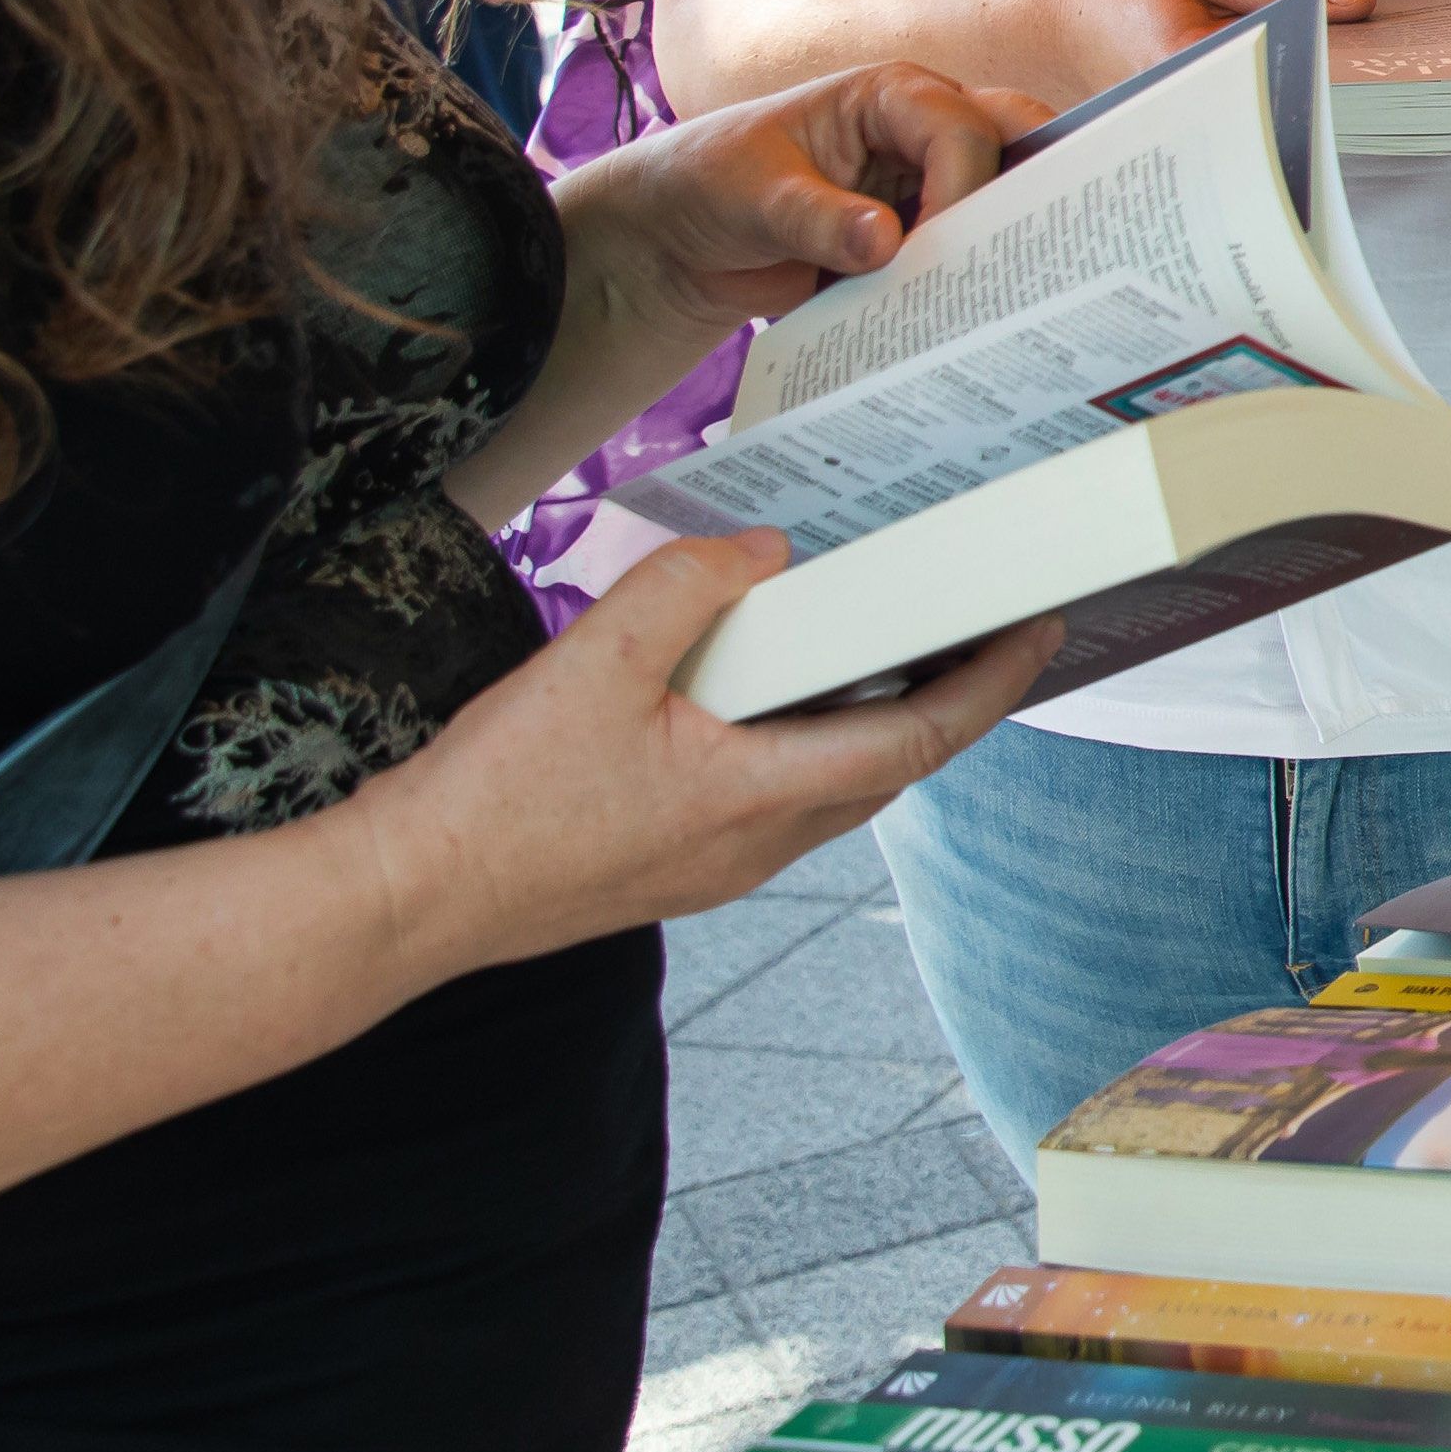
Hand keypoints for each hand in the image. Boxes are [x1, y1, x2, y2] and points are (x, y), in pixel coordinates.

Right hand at [342, 526, 1057, 977]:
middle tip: (989, 628)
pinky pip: (778, 800)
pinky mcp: (678, 867)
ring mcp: (719, 866)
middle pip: (892, 767)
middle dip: (952, 698)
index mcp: (757, 799)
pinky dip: (809, 744)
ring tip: (900, 649)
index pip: (919, 739)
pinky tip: (777, 699)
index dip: (991, 682)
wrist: (408, 900)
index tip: (1042, 629)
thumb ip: (685, 588)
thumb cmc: (493, 801)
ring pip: (834, 787)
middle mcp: (757, 845)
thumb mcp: (592, 661)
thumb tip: (759, 552)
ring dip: (879, 723)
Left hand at [549, 60, 1062, 343]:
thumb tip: (885, 243)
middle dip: (1029, 195)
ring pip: (1004, 201)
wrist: (683, 240)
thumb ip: (816, 219)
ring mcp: (928, 185)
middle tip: (1023, 257)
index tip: (932, 249)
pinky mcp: (921, 236)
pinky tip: (966, 317)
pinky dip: (972, 282)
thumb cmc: (710, 183)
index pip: (962, 130)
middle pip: (1016, 144)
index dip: (964, 187)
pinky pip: (967, 253)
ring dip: (1001, 245)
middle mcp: (924, 132)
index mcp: (890, 94)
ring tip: (996, 298)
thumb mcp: (752, 198)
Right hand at [1024, 0, 1364, 101]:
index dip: (1332, 63)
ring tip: (1317, 89)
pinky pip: (1243, 129)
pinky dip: (1266, 110)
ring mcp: (1189, 131)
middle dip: (1319, 90)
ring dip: (1295, 103)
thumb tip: (1357, 4)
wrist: (1064, 29)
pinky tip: (1279, 96)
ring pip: (1266, 123)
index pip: (1288, 66)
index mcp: (1196, 60)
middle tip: (1359, 87)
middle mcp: (1194, 107)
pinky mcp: (1188, 140)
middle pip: (1282, 105)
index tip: (1371, 62)